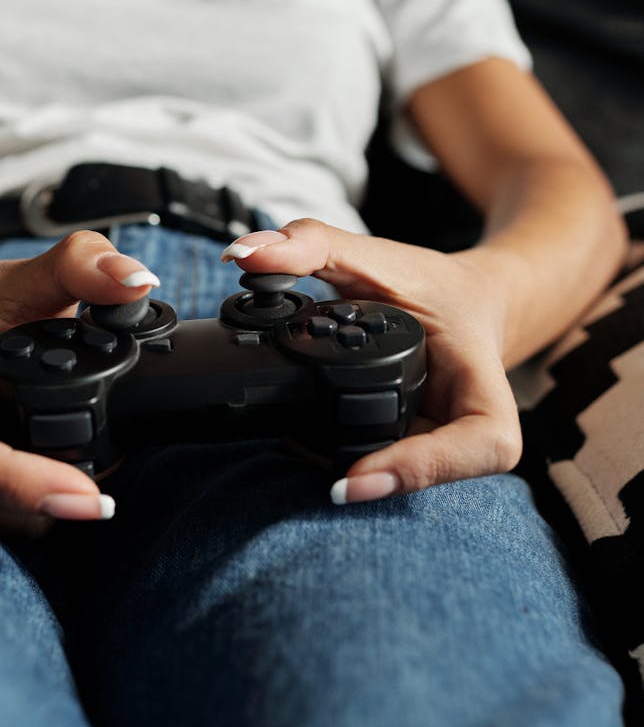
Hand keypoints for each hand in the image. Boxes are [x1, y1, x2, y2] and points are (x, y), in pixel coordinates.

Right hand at [0, 231, 159, 525]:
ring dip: (35, 509)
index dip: (15, 482)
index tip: (84, 496)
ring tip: (88, 490)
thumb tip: (137, 280)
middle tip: (102, 499)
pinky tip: (62, 487)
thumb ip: (82, 266)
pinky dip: (26, 504)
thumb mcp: (24, 273)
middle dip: (38, 502)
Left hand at [222, 220, 521, 500]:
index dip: (420, 469)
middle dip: (367, 478)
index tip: (355, 478)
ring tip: (298, 445)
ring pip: (396, 481)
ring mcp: (438, 448)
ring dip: (349, 472)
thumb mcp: (377, 256)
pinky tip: (305, 442)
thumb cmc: (435, 287)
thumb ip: (311, 245)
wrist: (466, 305)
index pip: (478, 444)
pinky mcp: (412, 453)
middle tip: (305, 457)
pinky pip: (379, 468)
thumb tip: (244, 254)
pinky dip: (342, 458)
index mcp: (482, 388)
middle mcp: (467, 430)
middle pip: (423, 475)